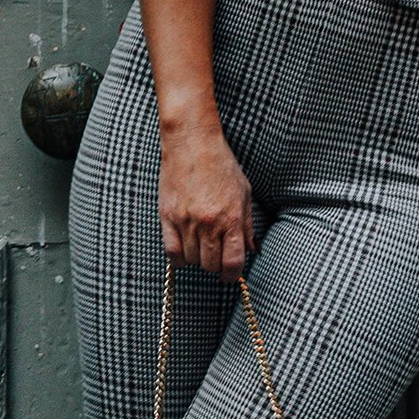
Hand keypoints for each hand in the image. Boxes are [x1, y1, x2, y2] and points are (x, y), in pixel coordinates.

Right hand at [158, 116, 256, 279]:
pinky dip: (179, 258)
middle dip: (216, 266)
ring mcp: (186, 221)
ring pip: (191, 260)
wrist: (192, 143)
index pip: (232, 262)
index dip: (232, 275)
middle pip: (211, 265)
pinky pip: (171, 252)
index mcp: (231, 218)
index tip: (231, 275)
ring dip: (198, 259)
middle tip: (217, 257)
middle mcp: (208, 223)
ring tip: (202, 246)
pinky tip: (185, 250)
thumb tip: (251, 250)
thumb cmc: (221, 164)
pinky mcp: (167, 217)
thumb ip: (247, 224)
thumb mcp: (243, 192)